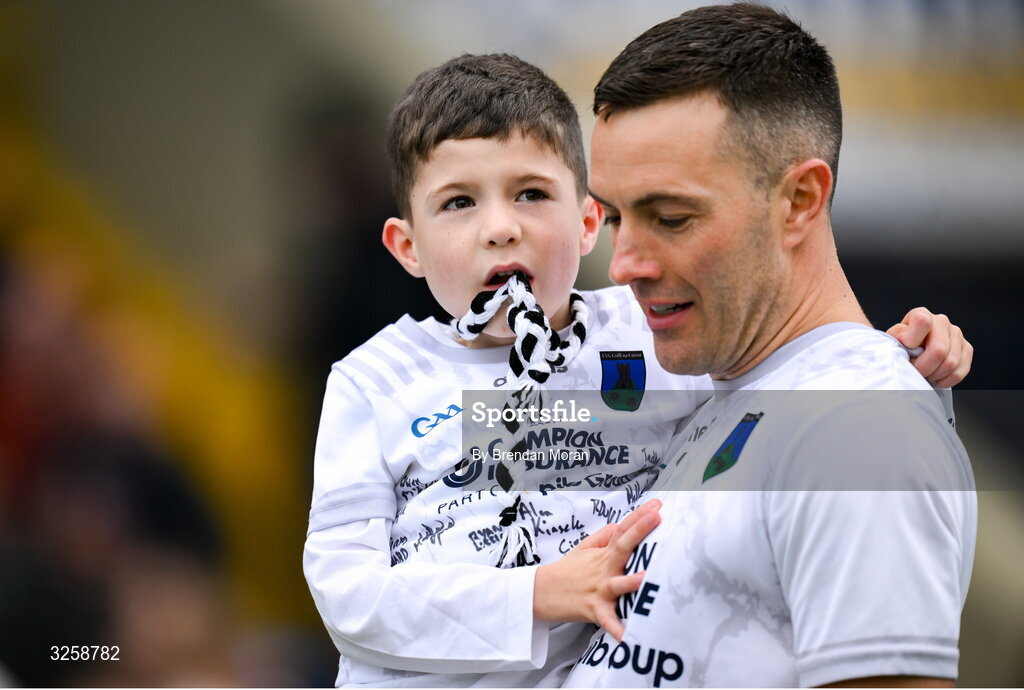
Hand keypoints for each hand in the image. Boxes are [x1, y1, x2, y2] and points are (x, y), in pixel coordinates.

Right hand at [532, 499, 660, 641]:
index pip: (622, 530)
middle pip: (622, 547)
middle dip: (639, 531)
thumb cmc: (565, 571)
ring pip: (616, 585)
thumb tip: (621, 525)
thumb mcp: (583, 549)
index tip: (657, 504)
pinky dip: (616, 629)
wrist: (539, 593)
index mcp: (602, 554)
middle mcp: (603, 569)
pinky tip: (628, 638)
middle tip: (656, 517)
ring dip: (630, 582)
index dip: (639, 516)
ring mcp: (599, 589)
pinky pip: (607, 621)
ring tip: (646, 578)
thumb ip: (603, 537)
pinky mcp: (594, 610)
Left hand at [888, 307, 972, 387]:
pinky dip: (946, 380)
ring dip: (934, 375)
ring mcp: (957, 334)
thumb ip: (897, 337)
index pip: (922, 322)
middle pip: (939, 350)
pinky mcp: (966, 348)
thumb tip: (905, 339)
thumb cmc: (900, 347)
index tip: (906, 351)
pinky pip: (960, 371)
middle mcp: (941, 321)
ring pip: (951, 363)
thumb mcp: (892, 340)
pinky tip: (936, 379)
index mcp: (921, 314)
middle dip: (924, 367)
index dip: (912, 341)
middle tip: (915, 372)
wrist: (911, 354)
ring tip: (924, 375)